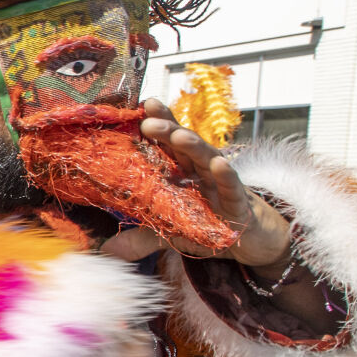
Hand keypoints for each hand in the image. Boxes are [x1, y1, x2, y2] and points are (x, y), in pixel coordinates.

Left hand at [98, 97, 291, 267]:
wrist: (248, 240)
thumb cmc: (207, 226)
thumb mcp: (169, 234)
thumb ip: (139, 240)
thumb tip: (108, 250)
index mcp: (182, 172)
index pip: (167, 143)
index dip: (157, 124)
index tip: (140, 106)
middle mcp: (200, 171)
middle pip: (183, 145)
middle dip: (167, 129)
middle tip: (148, 120)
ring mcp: (220, 183)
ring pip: (206, 158)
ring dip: (193, 146)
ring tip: (178, 135)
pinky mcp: (238, 201)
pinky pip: (232, 185)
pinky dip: (226, 174)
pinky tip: (219, 164)